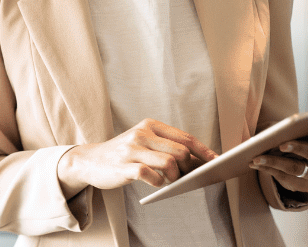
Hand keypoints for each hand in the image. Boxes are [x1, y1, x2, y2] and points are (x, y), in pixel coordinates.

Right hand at [61, 118, 218, 190]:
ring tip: (170, 180)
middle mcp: (141, 133)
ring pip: (169, 163)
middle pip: (181, 151)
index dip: (204, 151)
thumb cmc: (124, 154)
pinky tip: (155, 183)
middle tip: (187, 176)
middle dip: (190, 167)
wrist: (90, 160)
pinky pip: (150, 175)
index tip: (216, 161)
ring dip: (175, 177)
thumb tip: (199, 161)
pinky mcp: (123, 165)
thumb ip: (167, 147)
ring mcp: (132, 149)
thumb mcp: (144, 142)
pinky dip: (158, 182)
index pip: (185, 137)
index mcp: (150, 125)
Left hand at [249, 124, 307, 192]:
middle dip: (297, 148)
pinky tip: (255, 164)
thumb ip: (298, 127)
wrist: (307, 163)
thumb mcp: (306, 131)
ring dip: (274, 162)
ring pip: (296, 168)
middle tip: (281, 144)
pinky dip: (269, 170)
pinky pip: (286, 179)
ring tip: (257, 158)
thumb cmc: (306, 138)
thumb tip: (272, 130)